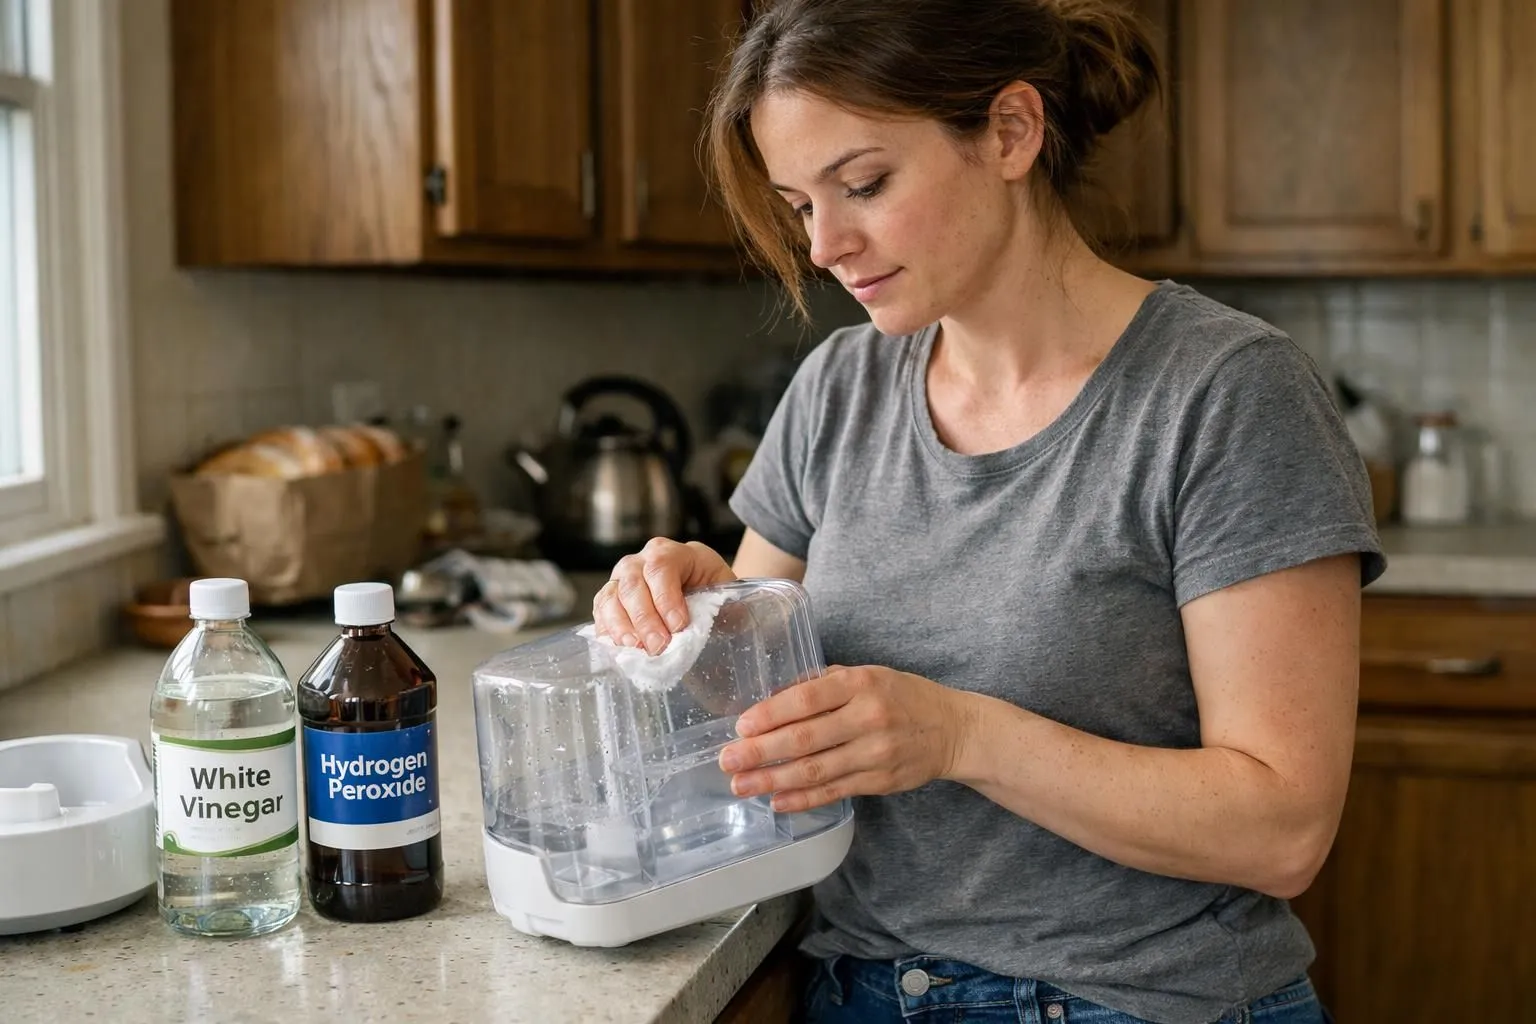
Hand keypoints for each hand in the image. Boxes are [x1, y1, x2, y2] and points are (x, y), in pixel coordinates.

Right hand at [593, 537, 735, 654]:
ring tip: (635, 648)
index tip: (678, 626)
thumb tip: (707, 629)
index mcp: (678, 553)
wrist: (704, 601)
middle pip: (633, 581)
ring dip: (621, 625)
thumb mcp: (728, 600)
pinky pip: (601, 609)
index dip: (667, 597)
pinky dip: (607, 629)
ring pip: (612, 595)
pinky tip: (619, 647)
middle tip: (657, 646)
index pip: (663, 565)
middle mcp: (645, 559)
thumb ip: (721, 610)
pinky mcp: (612, 597)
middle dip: (644, 617)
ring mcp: (624, 577)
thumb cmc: (717, 601)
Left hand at [718, 665, 969, 812]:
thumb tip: (775, 698)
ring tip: (742, 785)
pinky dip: (802, 799)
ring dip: (772, 780)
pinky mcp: (879, 782)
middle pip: (804, 738)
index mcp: (861, 683)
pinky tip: (776, 800)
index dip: (770, 714)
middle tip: (728, 760)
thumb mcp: (867, 675)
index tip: (741, 726)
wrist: (953, 730)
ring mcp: (875, 753)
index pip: (807, 698)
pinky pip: (833, 792)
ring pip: (814, 771)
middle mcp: (868, 718)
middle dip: (760, 752)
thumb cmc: (903, 696)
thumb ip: (824, 683)